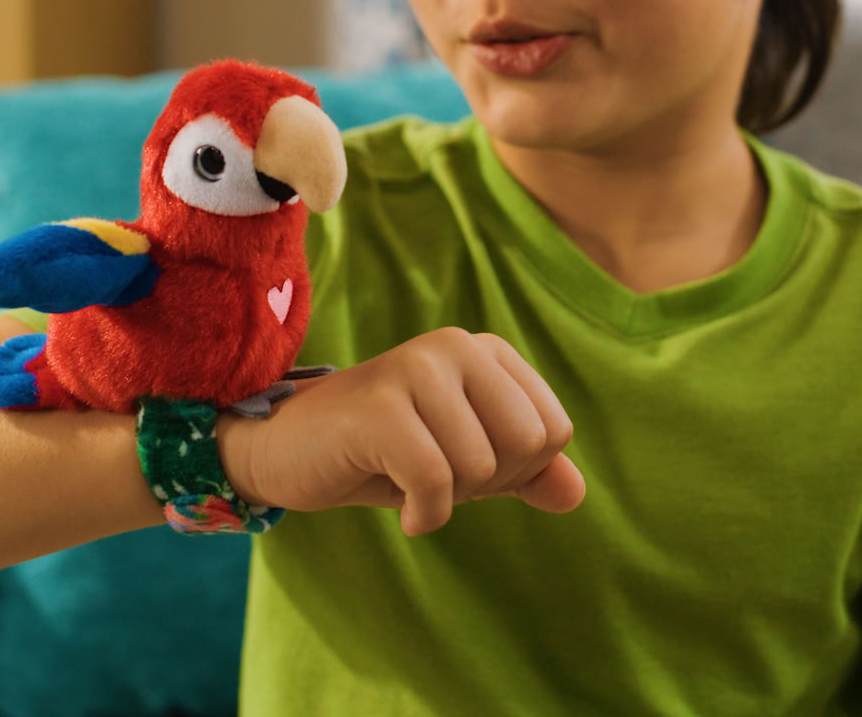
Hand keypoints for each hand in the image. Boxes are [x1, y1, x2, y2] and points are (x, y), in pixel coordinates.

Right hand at [218, 327, 585, 535]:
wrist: (287, 451)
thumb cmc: (383, 455)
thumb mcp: (465, 464)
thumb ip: (526, 473)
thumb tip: (575, 494)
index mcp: (484, 352)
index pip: (553, 430)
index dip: (517, 471)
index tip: (464, 464)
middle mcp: (456, 346)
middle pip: (528, 445)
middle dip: (487, 483)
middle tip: (434, 475)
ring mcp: (416, 368)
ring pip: (481, 465)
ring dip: (448, 498)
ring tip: (406, 480)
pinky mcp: (380, 404)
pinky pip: (436, 480)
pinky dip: (425, 514)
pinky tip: (404, 512)